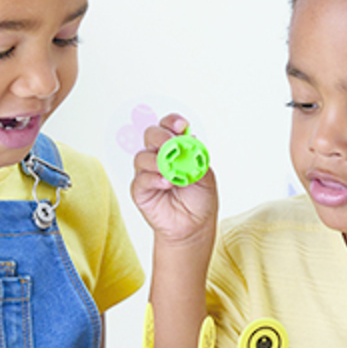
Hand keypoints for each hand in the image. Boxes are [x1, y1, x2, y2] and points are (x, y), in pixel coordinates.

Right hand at [130, 112, 217, 246]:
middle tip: (173, 145)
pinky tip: (166, 183)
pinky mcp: (139, 190)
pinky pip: (141, 179)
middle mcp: (158, 155)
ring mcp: (147, 172)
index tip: (182, 125)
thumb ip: (197, 159)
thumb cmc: (199, 199)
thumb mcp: (206, 176)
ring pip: (142, 156)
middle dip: (161, 137)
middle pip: (151, 135)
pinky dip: (154, 179)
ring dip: (157, 161)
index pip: (168, 126)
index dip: (172, 122)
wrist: (194, 225)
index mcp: (174, 148)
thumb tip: (190, 141)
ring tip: (171, 171)